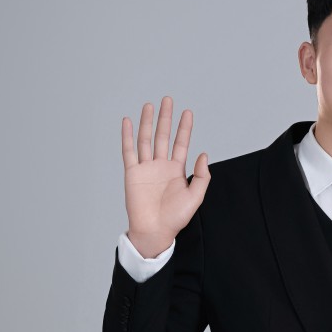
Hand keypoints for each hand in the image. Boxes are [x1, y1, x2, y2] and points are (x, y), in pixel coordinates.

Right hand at [121, 98, 209, 257]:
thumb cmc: (175, 218)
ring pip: (146, 139)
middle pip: (163, 136)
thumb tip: (203, 154)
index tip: (188, 112)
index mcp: (176, 170)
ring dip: (148, 122)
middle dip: (166, 118)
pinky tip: (128, 122)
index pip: (181, 143)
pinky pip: (129, 151)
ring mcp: (146, 168)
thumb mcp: (195, 197)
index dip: (185, 128)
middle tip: (168, 100)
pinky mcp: (132, 173)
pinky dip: (127, 136)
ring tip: (150, 105)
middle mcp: (161, 166)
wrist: (155, 230)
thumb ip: (202, 176)